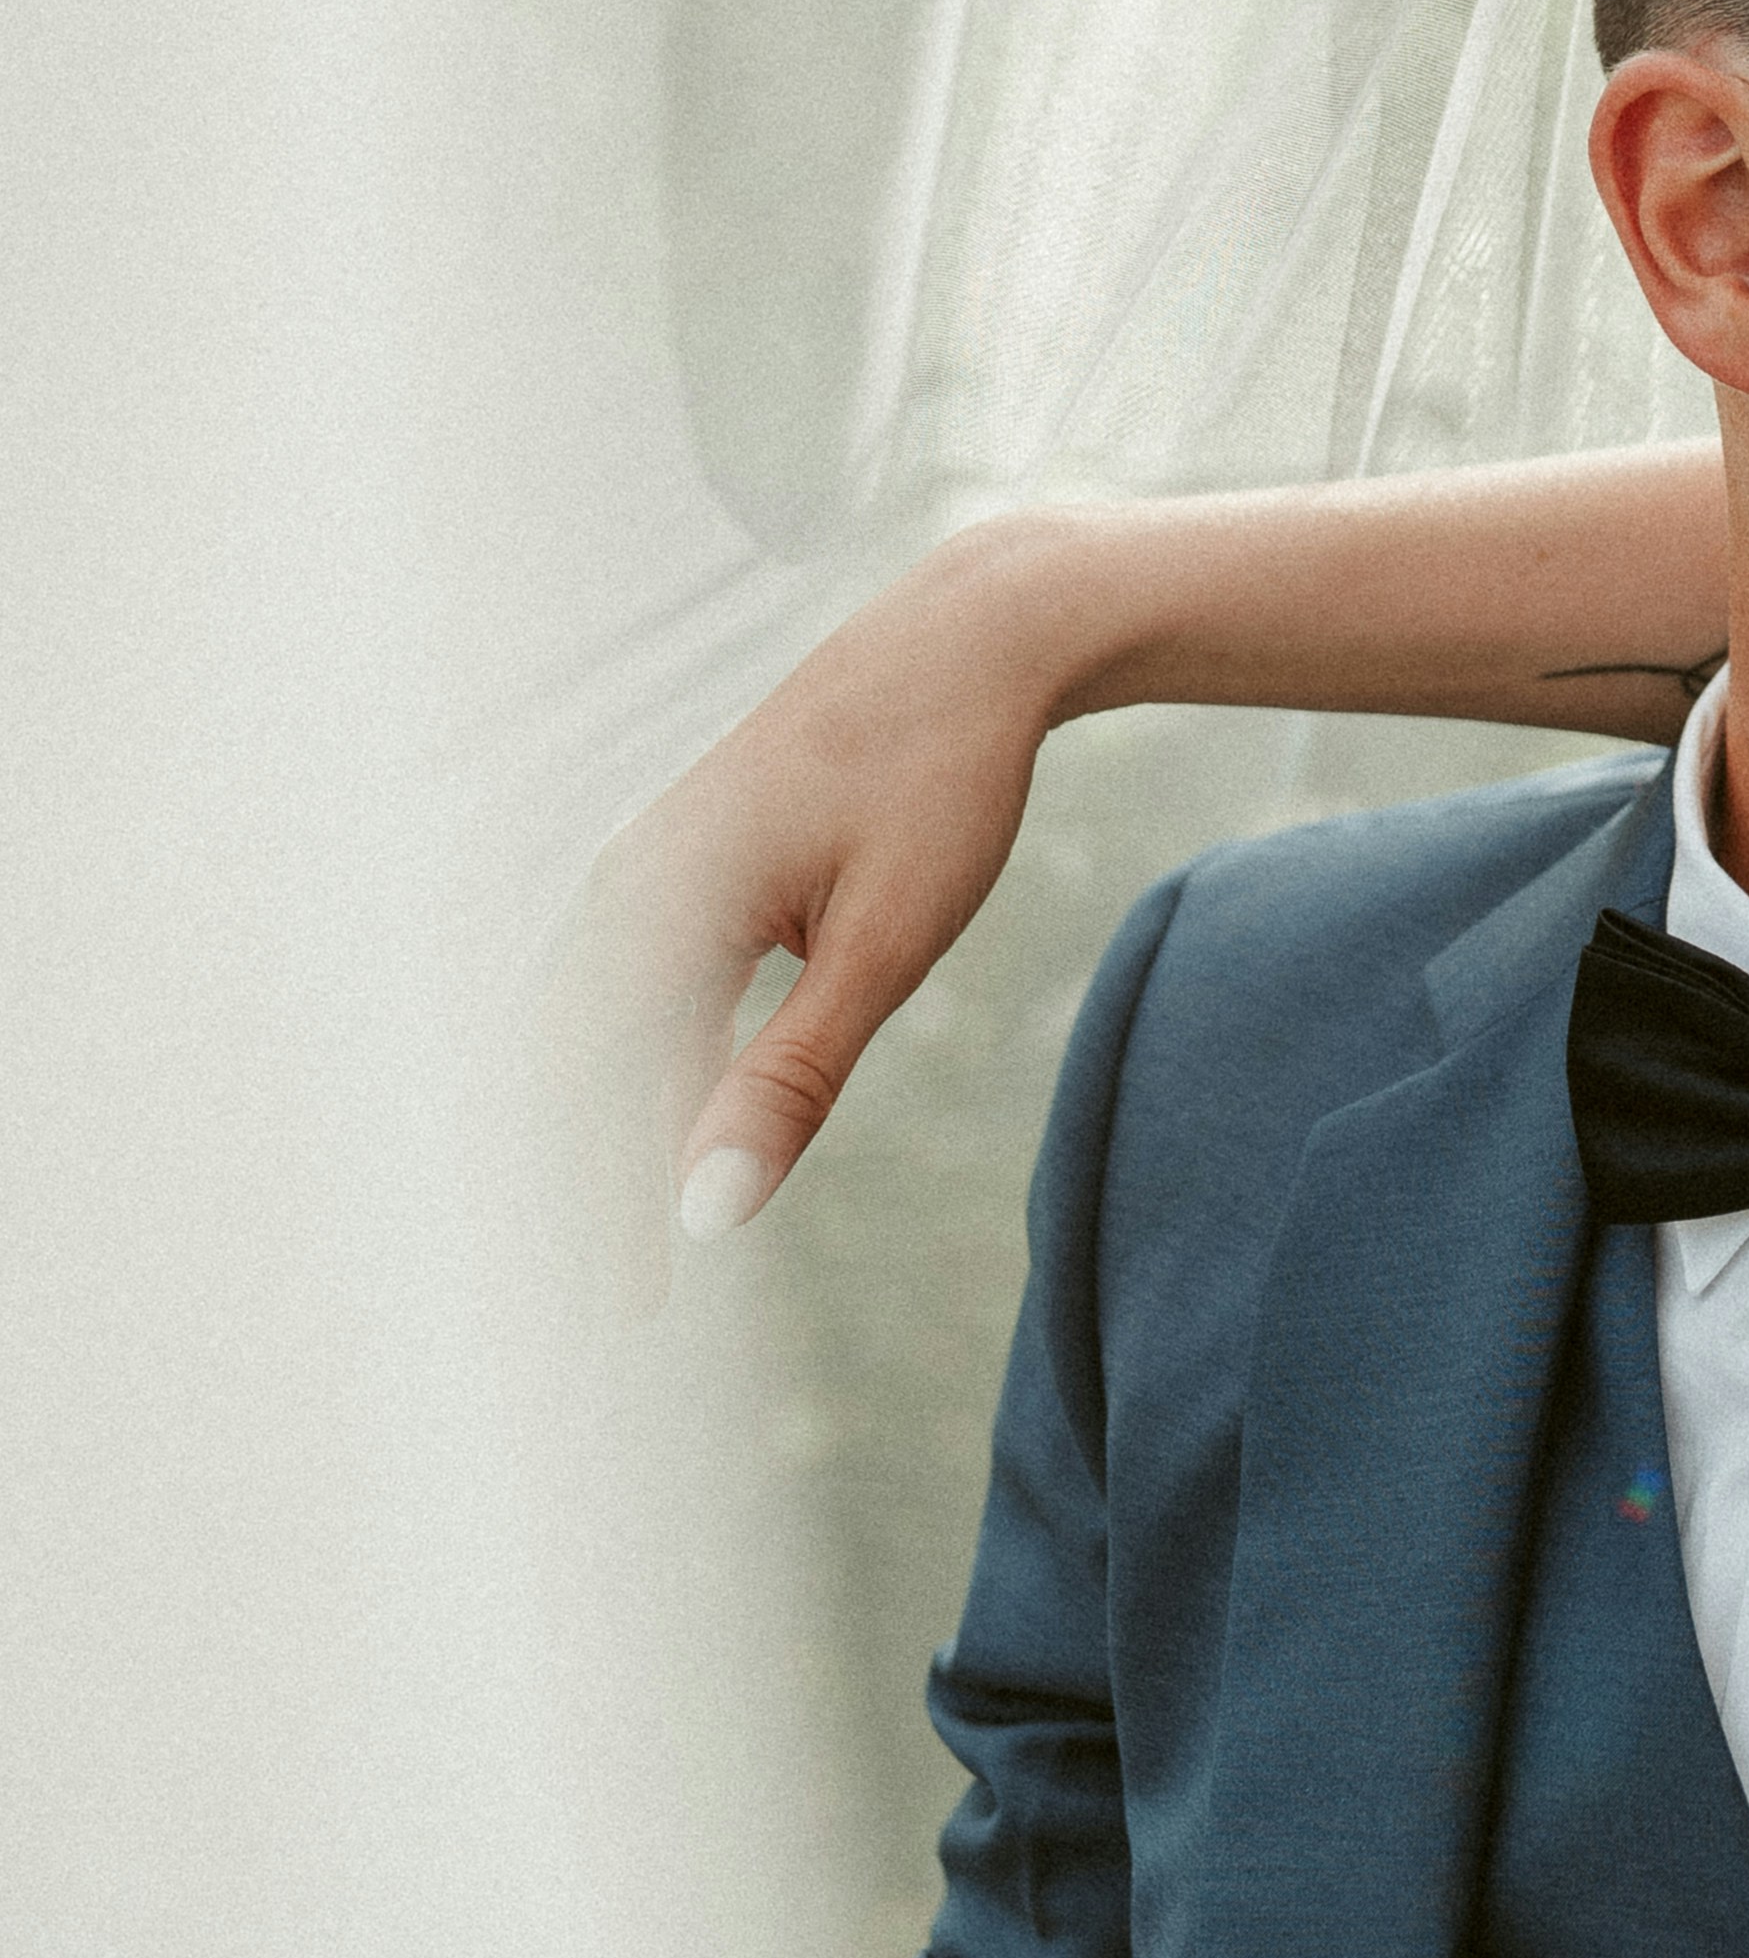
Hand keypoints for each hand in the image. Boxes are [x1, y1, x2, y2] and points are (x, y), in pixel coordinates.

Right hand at [559, 513, 1092, 1274]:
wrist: (969, 640)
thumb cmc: (940, 779)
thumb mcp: (882, 944)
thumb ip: (792, 1078)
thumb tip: (709, 1209)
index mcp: (661, 905)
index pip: (594, 1096)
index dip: (599, 1212)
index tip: (624, 1317)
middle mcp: (629, 882)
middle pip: (571, 1073)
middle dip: (583, 1193)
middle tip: (614, 1316)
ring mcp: (652, 868)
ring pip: (600, 1034)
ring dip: (608, 1138)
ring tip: (627, 1245)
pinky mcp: (690, 865)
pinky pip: (640, 990)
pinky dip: (649, 1074)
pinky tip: (675, 1135)